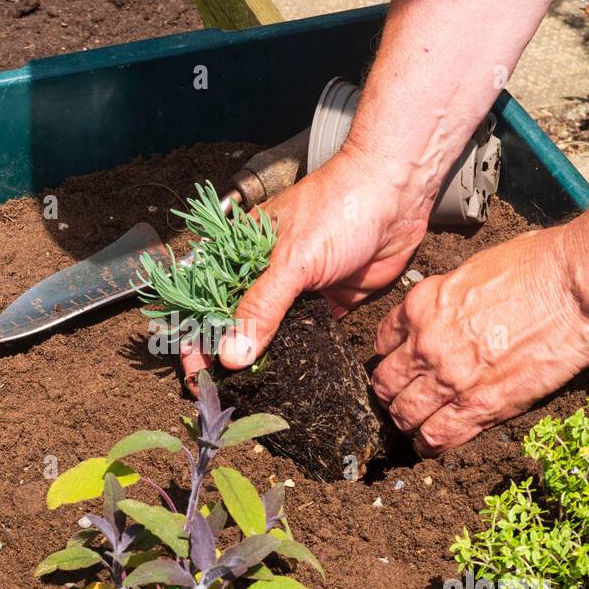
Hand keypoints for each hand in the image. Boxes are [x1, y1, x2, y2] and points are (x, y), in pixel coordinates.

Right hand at [180, 145, 430, 384]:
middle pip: (235, 321)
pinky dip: (296, 355)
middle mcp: (265, 274)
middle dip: (225, 355)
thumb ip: (261, 308)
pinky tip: (288, 379)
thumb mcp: (292, 260)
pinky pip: (305, 336)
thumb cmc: (337, 209)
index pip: (207, 299)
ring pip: (270, 333)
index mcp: (243, 254)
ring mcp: (297, 290)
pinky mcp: (327, 302)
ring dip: (260, 360)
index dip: (195, 333)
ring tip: (248, 393)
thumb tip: (231, 355)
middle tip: (218, 390)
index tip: (192, 369)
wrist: (396, 194)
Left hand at [371, 222, 588, 453]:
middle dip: (391, 393)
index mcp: (422, 305)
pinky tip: (432, 443)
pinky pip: (438, 436)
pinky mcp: (481, 406)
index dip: (389, 356)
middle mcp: (426, 344)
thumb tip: (448, 311)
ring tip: (417, 425)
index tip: (400, 364)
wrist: (576, 288)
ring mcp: (450, 378)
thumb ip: (449, 298)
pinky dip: (430, 444)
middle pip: (386, 383)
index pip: (383, 341)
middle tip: (404, 398)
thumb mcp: (473, 269)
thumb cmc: (538, 267)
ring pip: (405, 414)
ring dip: (407, 422)